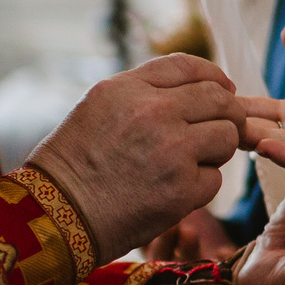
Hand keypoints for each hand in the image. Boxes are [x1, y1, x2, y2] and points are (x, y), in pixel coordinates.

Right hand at [26, 55, 245, 258]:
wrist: (58, 216)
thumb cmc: (74, 165)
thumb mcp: (97, 108)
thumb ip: (143, 92)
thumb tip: (196, 89)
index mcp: (128, 89)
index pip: (189, 67)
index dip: (214, 77)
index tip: (224, 89)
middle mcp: (153, 113)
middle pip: (220, 99)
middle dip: (227, 114)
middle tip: (220, 130)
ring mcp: (172, 151)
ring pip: (227, 136)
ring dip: (216, 150)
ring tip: (189, 163)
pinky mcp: (183, 189)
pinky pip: (215, 178)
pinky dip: (200, 185)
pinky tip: (173, 190)